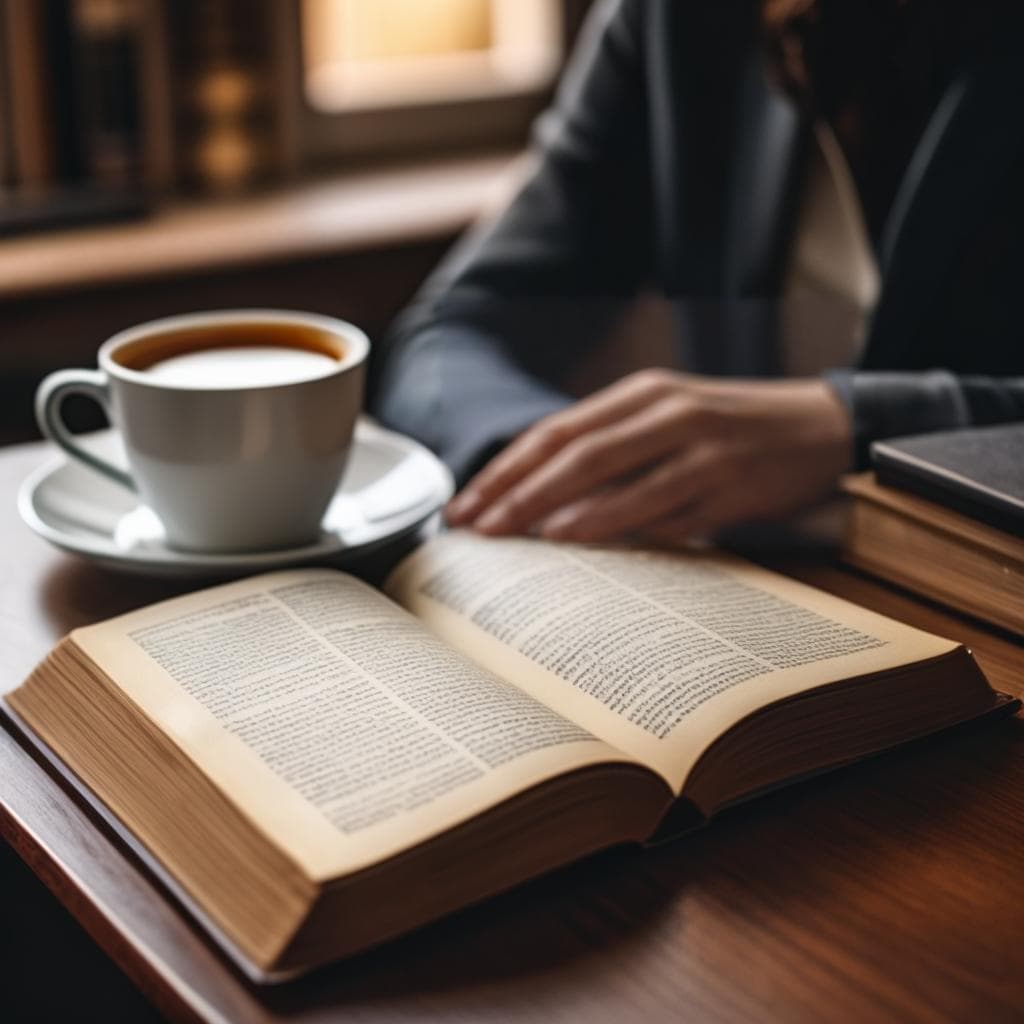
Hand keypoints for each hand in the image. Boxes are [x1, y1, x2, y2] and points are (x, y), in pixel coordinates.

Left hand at [445, 369, 851, 545]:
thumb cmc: (729, 430)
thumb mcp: (666, 421)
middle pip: (577, 452)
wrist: (821, 425)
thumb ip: (612, 450)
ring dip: (565, 510)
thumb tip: (540, 501)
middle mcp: (667, 412)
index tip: (465, 504)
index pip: (556, 431)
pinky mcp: (734, 482)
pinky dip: (625, 525)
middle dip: (520, 492)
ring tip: (519, 537)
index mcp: (642, 395)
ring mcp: (703, 447)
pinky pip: (670, 509)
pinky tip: (588, 541)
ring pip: (621, 478)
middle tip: (478, 529)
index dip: (505, 469)